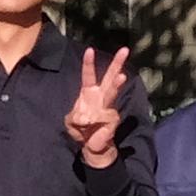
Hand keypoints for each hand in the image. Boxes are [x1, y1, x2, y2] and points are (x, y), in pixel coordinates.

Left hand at [65, 46, 132, 169]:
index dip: (88, 63)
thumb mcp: (71, 122)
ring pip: (113, 92)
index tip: (89, 50)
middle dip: (117, 63)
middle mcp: (101, 96)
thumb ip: (75, 117)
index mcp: (89, 93)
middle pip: (109, 76)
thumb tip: (86, 117)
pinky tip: (95, 129)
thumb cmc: (81, 129)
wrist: (91, 146)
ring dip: (117, 85)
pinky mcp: (113, 118)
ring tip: (122, 77)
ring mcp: (109, 106)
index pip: (89, 75)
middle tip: (125, 49)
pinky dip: (96, 124)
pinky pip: (104, 117)